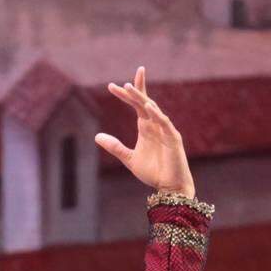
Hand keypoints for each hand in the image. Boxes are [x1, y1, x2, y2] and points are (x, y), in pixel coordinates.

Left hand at [96, 66, 194, 198]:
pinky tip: (148, 107)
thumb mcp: (129, 159)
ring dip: (141, 98)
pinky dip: (156, 114)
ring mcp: (165, 129)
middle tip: (121, 84)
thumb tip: (97, 136)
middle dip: (133, 91)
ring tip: (130, 88)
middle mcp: (155, 124)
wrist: (169, 187)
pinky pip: (164, 123)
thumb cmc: (153, 172)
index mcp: (146, 127)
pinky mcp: (173, 138)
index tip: (111, 86)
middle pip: (143, 102)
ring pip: (153, 109)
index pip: (136, 104)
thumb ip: (115, 147)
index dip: (126, 95)